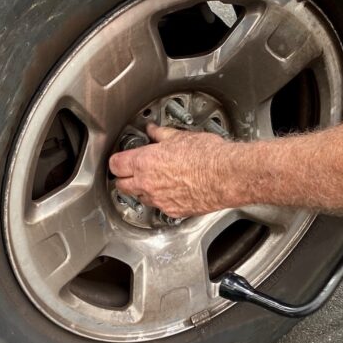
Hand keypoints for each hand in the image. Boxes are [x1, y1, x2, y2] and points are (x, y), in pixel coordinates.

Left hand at [108, 123, 230, 217]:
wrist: (226, 176)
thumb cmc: (207, 156)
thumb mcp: (180, 137)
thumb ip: (161, 135)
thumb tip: (154, 131)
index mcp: (145, 162)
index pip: (116, 164)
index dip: (116, 161)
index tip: (119, 159)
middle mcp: (148, 184)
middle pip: (122, 185)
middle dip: (124, 178)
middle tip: (130, 171)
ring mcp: (160, 200)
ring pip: (140, 198)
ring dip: (142, 190)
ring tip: (154, 180)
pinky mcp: (173, 211)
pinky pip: (160, 207)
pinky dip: (161, 200)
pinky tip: (172, 191)